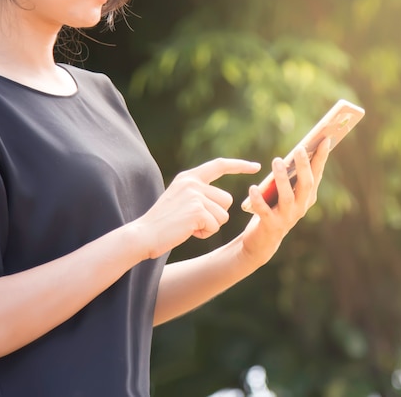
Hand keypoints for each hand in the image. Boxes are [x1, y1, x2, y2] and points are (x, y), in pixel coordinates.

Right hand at [133, 158, 260, 258]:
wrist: (144, 234)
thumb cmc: (164, 222)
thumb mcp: (181, 200)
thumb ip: (200, 194)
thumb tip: (226, 199)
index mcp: (189, 177)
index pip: (219, 165)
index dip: (239, 166)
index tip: (256, 166)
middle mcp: (193, 182)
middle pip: (227, 200)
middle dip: (216, 215)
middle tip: (193, 221)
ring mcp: (195, 195)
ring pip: (223, 215)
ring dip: (210, 226)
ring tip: (189, 226)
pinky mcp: (197, 211)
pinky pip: (216, 226)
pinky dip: (204, 234)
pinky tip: (188, 232)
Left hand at [239, 138, 330, 265]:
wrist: (263, 240)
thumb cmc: (275, 209)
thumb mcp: (285, 192)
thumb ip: (290, 177)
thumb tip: (296, 151)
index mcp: (307, 197)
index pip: (317, 174)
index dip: (322, 158)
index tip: (325, 139)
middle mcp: (301, 208)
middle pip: (306, 185)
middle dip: (304, 166)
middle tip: (299, 148)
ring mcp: (287, 218)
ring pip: (287, 197)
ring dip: (282, 179)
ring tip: (276, 161)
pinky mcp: (270, 225)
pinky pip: (264, 211)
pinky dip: (259, 199)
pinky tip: (253, 188)